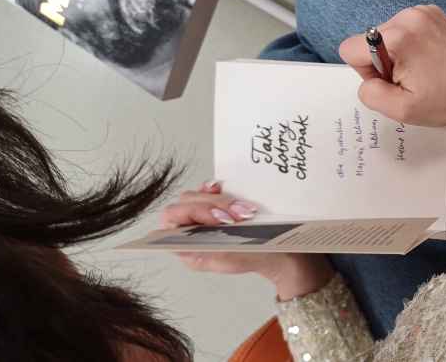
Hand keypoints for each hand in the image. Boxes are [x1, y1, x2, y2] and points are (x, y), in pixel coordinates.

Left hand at [160, 181, 332, 300]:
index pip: (173, 218)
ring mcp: (206, 215)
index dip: (194, 212)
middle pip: (188, 202)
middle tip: (238, 217)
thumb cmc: (258, 257)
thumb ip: (196, 247)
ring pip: (200, 194)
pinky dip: (217, 188)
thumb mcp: (228, 258)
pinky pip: (211, 189)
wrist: (285, 251)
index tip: (220, 218)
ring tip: (245, 212)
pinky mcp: (221, 204)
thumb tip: (160, 239)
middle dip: (214, 206)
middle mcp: (192, 229)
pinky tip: (224, 187)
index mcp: (188, 246)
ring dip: (222, 199)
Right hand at [339, 5, 445, 125]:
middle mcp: (406, 17)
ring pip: (384, 34)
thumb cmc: (445, 100)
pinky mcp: (429, 11)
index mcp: (396, 39)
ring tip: (420, 67)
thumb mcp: (401, 110)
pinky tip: (426, 56)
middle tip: (410, 76)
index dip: (366, 71)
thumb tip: (366, 78)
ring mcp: (420, 11)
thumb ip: (370, 94)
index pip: (351, 49)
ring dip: (395, 53)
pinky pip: (401, 27)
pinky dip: (409, 43)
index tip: (392, 79)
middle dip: (381, 62)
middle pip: (367, 41)